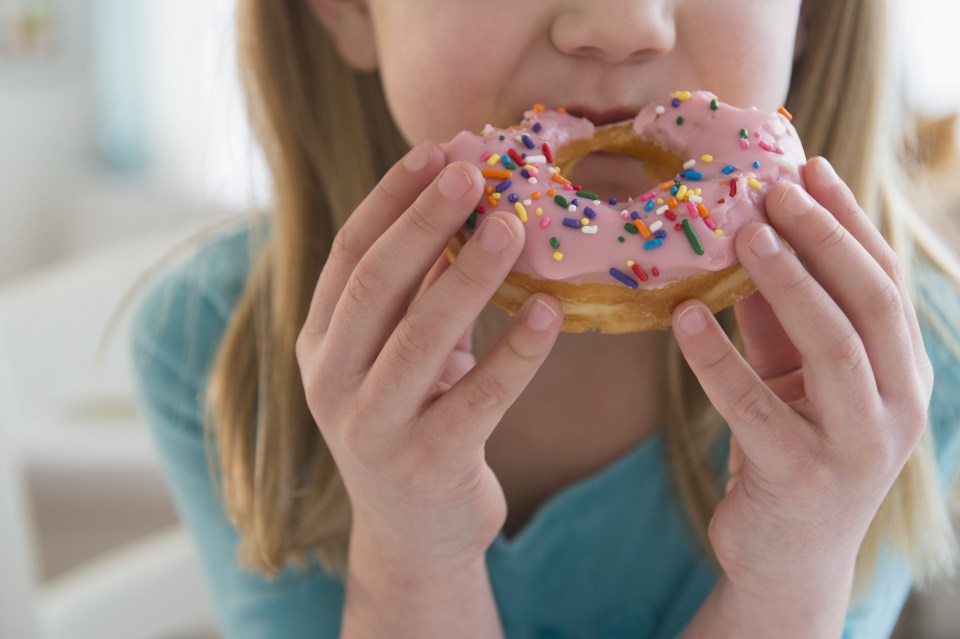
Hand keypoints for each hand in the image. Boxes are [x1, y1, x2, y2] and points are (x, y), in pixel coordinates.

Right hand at [295, 142, 562, 566]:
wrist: (411, 534)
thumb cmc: (412, 421)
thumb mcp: (399, 355)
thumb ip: (417, 292)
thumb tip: (465, 205)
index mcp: (319, 343)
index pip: (348, 254)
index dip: (390, 198)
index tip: (435, 150)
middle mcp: (331, 381)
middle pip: (376, 284)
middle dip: (426, 220)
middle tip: (475, 171)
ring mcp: (372, 426)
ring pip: (421, 336)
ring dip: (470, 274)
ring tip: (513, 224)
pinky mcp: (426, 464)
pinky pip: (478, 397)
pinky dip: (516, 351)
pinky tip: (549, 310)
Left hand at [671, 157, 933, 596]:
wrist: (788, 555)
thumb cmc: (791, 451)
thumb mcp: (794, 377)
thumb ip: (781, 317)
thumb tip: (749, 235)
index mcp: (903, 372)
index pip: (884, 279)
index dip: (847, 221)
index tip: (808, 168)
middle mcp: (898, 405)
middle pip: (870, 302)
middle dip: (823, 237)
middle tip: (773, 188)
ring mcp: (858, 445)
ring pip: (833, 345)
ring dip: (787, 281)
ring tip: (743, 232)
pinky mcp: (802, 476)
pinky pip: (755, 405)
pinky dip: (717, 358)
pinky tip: (683, 318)